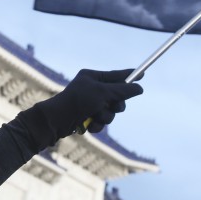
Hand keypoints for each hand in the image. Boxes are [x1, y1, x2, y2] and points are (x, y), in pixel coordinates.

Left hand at [26, 69, 142, 146]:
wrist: (57, 120)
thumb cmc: (77, 101)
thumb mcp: (103, 93)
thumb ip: (122, 90)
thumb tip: (139, 88)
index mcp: (92, 77)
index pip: (116, 75)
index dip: (130, 76)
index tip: (142, 74)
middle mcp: (91, 89)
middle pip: (117, 97)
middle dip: (116, 105)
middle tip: (113, 106)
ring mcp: (89, 104)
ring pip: (111, 112)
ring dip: (105, 117)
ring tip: (94, 116)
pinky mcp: (87, 117)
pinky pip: (102, 122)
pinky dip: (98, 125)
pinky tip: (88, 125)